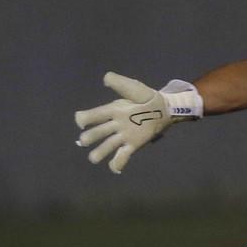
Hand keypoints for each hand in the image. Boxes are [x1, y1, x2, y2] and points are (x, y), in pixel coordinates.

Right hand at [75, 72, 199, 173]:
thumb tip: (106, 77)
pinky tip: (115, 169)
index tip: (81, 121)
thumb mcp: (133, 88)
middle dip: (90, 137)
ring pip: (108, 146)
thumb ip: (120, 83)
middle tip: (84, 141)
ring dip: (99, 153)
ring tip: (94, 159)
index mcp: (113, 110)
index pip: (95, 115)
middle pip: (99, 132)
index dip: (85, 118)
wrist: (164, 108)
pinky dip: (117, 163)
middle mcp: (115, 124)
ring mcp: (124, 136)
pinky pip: (123, 155)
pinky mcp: (133, 145)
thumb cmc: (147, 97)